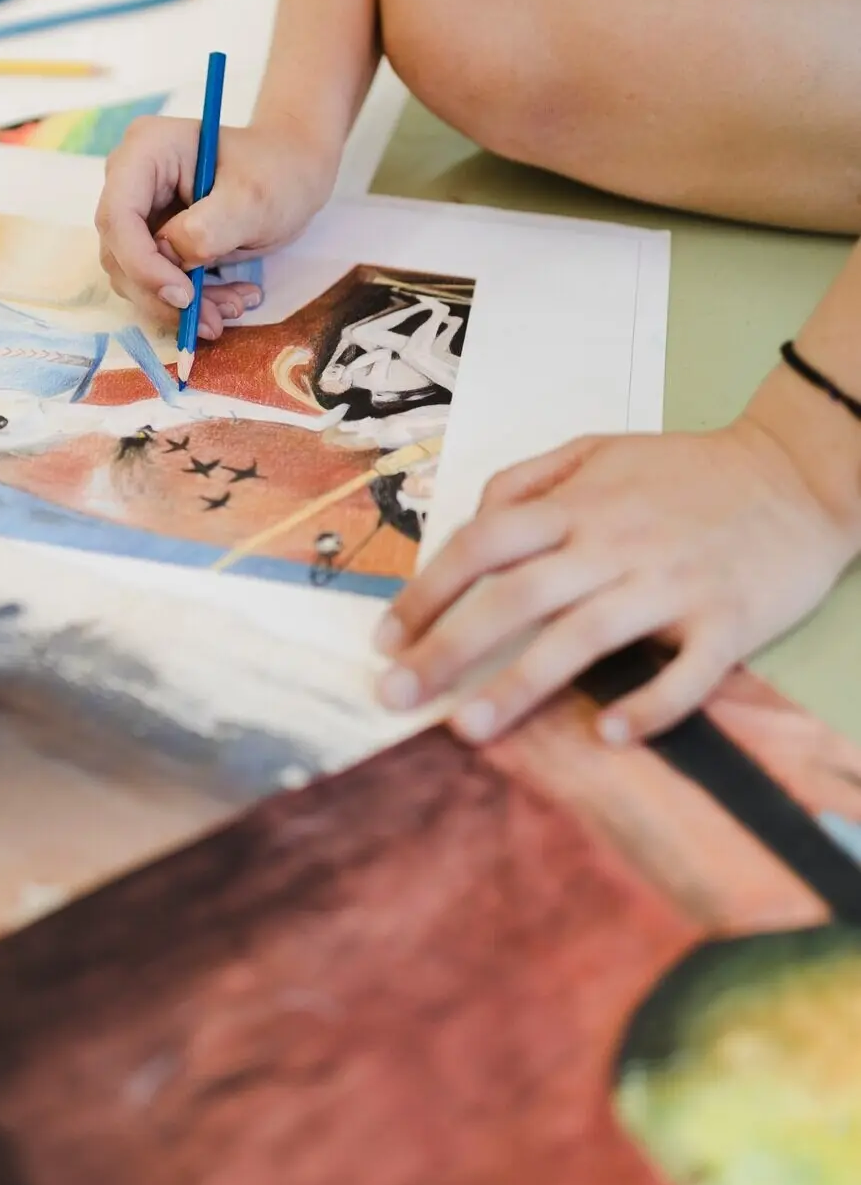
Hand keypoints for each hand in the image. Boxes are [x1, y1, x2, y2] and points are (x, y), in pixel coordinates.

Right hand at [95, 116, 335, 340]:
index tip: (184, 297)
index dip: (142, 264)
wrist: (293, 170)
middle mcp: (130, 179)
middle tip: (212, 319)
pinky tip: (228, 300)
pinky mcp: (152, 238)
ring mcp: (139, 210)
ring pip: (135, 276)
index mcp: (146, 150)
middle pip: (120, 252)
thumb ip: (207, 230)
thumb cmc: (277, 172)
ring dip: (180, 304)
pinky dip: (191, 300)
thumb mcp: (252, 199)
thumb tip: (171, 260)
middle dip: (164, 294)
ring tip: (233, 306)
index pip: (118, 217)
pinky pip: (156, 281)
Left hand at [372, 409, 860, 745]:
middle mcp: (616, 543)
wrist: (797, 474)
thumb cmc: (689, 471)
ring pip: (584, 636)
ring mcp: (672, 584)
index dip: (428, 591)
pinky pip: (685, 672)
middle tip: (395, 695)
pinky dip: (648, 705)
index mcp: (580, 505)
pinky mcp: (729, 622)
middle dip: (447, 647)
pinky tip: (608, 735)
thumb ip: (531, 479)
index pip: (484, 544)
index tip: (386, 638)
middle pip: (516, 595)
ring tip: (468, 729)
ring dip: (520, 685)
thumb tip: (473, 517)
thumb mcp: (601, 448)